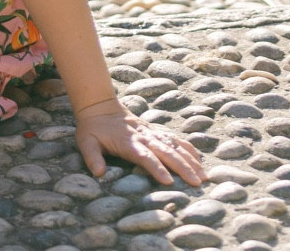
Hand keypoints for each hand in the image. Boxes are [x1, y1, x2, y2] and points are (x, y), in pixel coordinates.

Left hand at [75, 96, 204, 187]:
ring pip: (175, 145)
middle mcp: (143, 136)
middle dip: (183, 167)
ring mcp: (151, 132)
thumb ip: (92, 157)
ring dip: (190, 160)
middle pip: (166, 152)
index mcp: (128, 142)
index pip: (145, 156)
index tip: (169, 181)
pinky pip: (175, 139)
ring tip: (203, 176)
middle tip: (197, 183)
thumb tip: (98, 173)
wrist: (100, 106)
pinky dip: (188, 149)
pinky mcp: (156, 131)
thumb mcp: (85, 141)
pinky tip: (199, 160)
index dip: (157, 168)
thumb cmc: (93, 129)